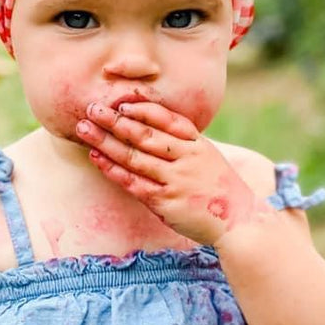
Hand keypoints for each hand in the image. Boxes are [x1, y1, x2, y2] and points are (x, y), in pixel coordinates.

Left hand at [76, 100, 269, 245]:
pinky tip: (98, 158)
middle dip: (115, 121)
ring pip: (134, 157)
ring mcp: (176, 180)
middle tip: (91, 110)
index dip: (142, 109)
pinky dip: (113, 169)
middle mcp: (186, 158)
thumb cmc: (218, 187)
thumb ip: (182, 142)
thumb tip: (148, 123)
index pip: (167, 119)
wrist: (239, 221)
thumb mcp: (207, 155)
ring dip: (106, 142)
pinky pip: (134, 182)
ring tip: (85, 130)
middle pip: (145, 135)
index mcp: (197, 143)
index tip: (120, 103)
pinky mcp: (166, 201)